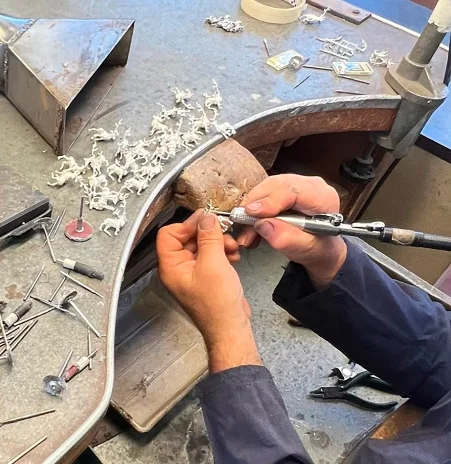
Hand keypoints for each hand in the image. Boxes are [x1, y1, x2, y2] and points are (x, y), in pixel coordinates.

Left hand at [157, 210, 261, 372]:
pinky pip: (212, 255)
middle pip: (187, 238)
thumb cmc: (217, 307)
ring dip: (218, 242)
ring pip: (202, 245)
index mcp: (172, 267)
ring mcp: (194, 273)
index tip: (204, 220)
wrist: (231, 327)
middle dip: (207, 233)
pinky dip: (223, 252)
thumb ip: (209, 237)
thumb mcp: (213, 264)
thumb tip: (206, 218)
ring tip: (231, 247)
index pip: (169, 234)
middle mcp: (179, 269)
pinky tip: (233, 256)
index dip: (187, 224)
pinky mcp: (207, 276)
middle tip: (222, 232)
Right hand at [237, 174, 346, 287]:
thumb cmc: (319, 248)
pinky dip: (253, 212)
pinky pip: (263, 195)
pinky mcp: (283, 192)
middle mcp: (309, 186)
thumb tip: (263, 225)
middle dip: (255, 203)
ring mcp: (295, 186)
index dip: (270, 200)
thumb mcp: (307, 250)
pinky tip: (250, 229)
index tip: (252, 212)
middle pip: (276, 185)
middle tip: (241, 220)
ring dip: (251, 210)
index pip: (292, 190)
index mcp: (322, 197)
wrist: (321, 250)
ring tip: (246, 232)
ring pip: (266, 189)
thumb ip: (287, 239)